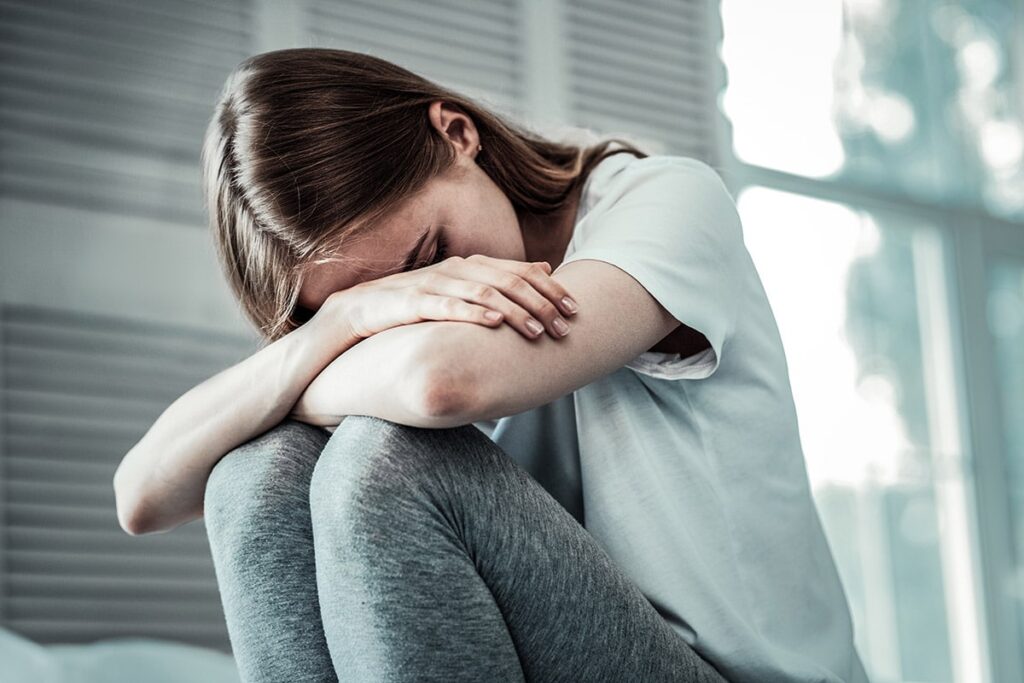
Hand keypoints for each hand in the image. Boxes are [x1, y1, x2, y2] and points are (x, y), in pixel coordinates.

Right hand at [317, 254, 579, 341]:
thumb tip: (544, 270)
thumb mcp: (460, 291)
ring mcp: (433, 284)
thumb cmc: (415, 304)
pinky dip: (473, 313)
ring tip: (538, 331)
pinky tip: (494, 323)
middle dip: (541, 304)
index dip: (549, 289)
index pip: (518, 272)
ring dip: (515, 312)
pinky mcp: (412, 302)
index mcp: (469, 266)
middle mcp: (455, 270)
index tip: (575, 309)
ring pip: (484, 293)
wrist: (358, 310)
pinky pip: (447, 306)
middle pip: (508, 282)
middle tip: (564, 326)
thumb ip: (499, 281)